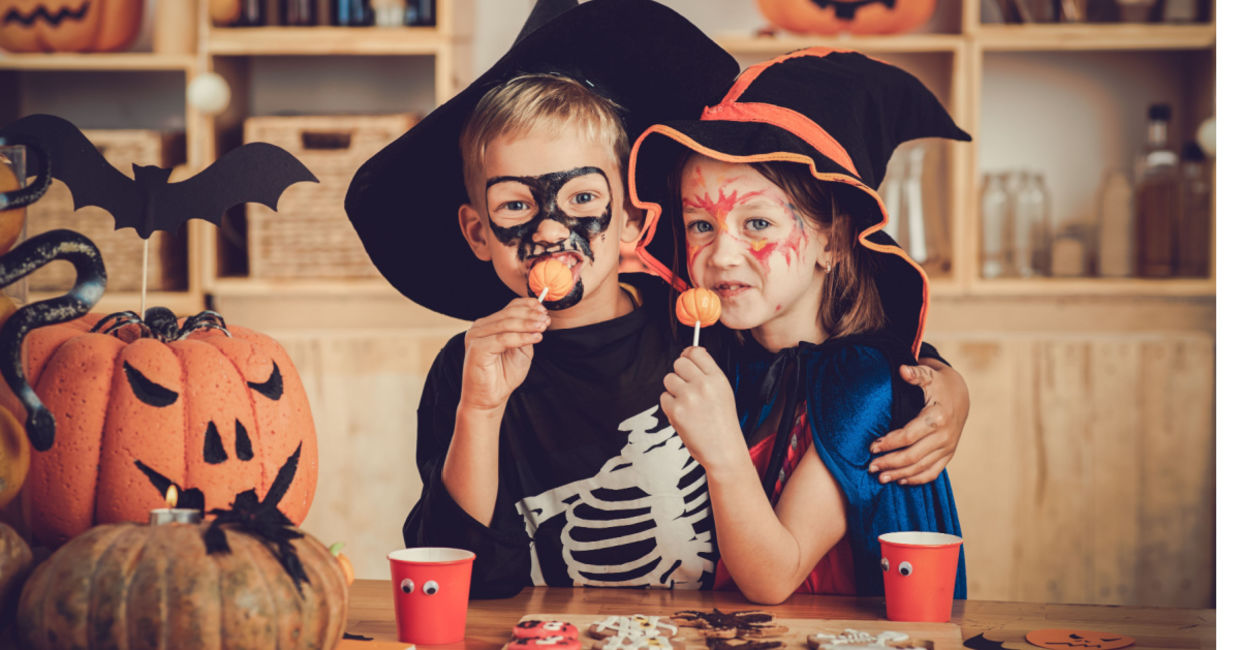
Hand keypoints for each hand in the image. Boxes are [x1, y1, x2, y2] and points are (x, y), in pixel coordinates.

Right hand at [458, 298, 548, 413]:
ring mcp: (476, 336)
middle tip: (546, 320)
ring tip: (543, 327)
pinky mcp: (477, 348)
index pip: (510, 307)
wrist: (490, 398)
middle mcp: (480, 327)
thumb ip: (526, 333)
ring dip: (528, 324)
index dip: (529, 306)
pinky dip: (522, 337)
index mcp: (489, 324)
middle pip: (509, 313)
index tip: (545, 310)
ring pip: (506, 324)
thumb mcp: (521, 349)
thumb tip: (539, 317)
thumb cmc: (504, 374)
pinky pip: (503, 339)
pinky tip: (536, 338)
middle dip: (531, 315)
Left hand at [660, 347, 748, 472]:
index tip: (686, 360)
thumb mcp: (724, 392)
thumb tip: (689, 354)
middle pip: (679, 363)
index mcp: (718, 379)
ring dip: (673, 389)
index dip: (688, 354)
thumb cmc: (723, 424)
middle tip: (686, 387)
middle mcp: (703, 385)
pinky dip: (669, 406)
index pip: (696, 352)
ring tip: (686, 403)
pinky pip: (663, 397)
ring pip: (669, 379)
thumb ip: (708, 373)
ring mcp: (689, 397)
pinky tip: (683, 414)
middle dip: (679, 373)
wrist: (723, 451)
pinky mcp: (676, 411)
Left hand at [868, 359, 969, 485]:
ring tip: (881, 478)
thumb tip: (902, 370)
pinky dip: (917, 479)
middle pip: (913, 456)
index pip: (908, 436)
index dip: (889, 443)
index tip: (871, 447)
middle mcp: (944, 436)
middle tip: (871, 467)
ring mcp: (948, 447)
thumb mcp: (929, 375)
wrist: (961, 394)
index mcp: (937, 417)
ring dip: (900, 474)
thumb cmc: (939, 384)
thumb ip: (915, 373)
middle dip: (890, 463)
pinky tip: (901, 481)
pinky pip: (934, 472)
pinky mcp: (949, 454)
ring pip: (921, 467)